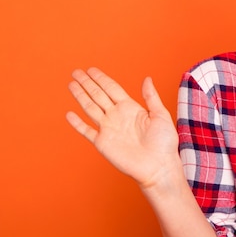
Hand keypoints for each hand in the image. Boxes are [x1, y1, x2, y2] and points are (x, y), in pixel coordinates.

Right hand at [66, 68, 180, 189]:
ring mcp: (109, 129)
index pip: (112, 89)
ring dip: (80, 96)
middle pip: (98, 95)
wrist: (158, 166)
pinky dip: (77, 123)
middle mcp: (117, 116)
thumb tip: (147, 78)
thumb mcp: (161, 115)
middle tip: (76, 72)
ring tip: (71, 84)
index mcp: (131, 108)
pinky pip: (87, 131)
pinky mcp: (103, 143)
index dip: (101, 79)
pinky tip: (69, 114)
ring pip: (90, 108)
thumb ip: (151, 97)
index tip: (91, 69)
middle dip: (87, 83)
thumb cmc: (164, 142)